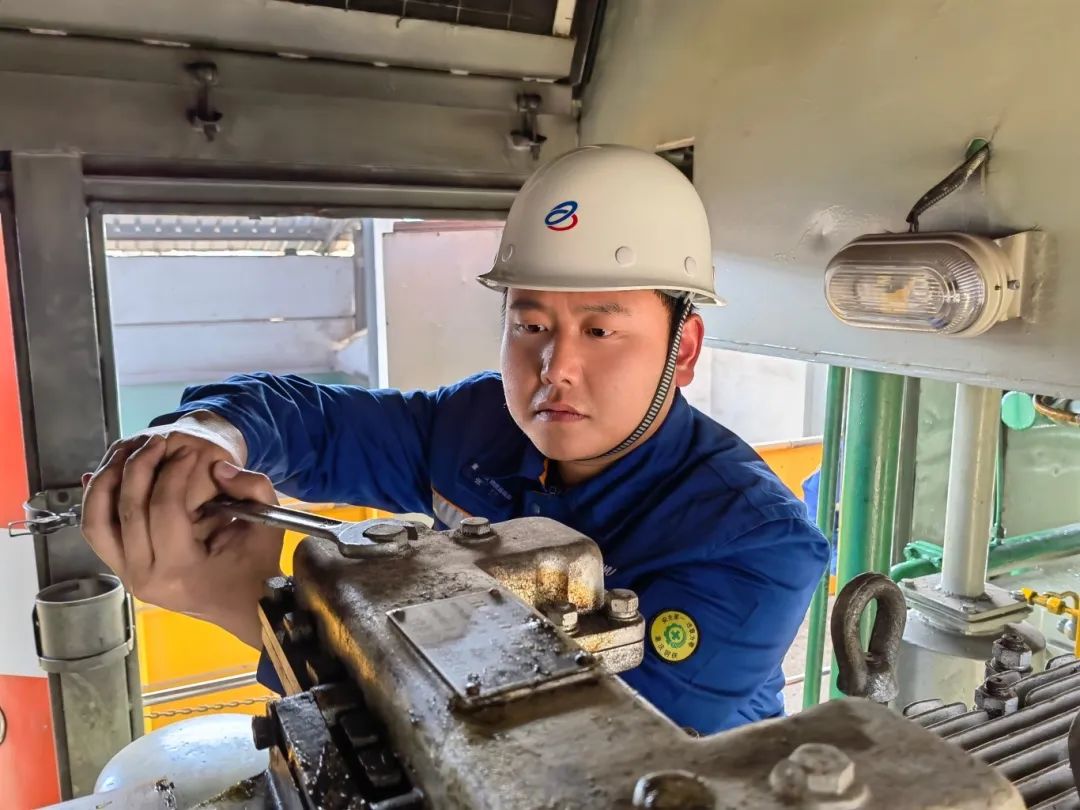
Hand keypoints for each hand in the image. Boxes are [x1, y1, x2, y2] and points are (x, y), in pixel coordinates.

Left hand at [82, 435, 282, 647]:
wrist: (246, 605)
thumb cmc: (257, 565)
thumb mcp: (267, 524)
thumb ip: (252, 488)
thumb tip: (219, 468)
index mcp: (182, 570)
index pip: (165, 509)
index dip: (174, 472)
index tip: (188, 449)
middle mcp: (146, 577)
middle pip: (127, 511)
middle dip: (140, 467)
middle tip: (158, 441)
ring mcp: (129, 577)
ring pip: (98, 522)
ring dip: (108, 482)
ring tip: (127, 452)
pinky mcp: (123, 570)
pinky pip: (98, 533)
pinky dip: (97, 501)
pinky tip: (106, 472)